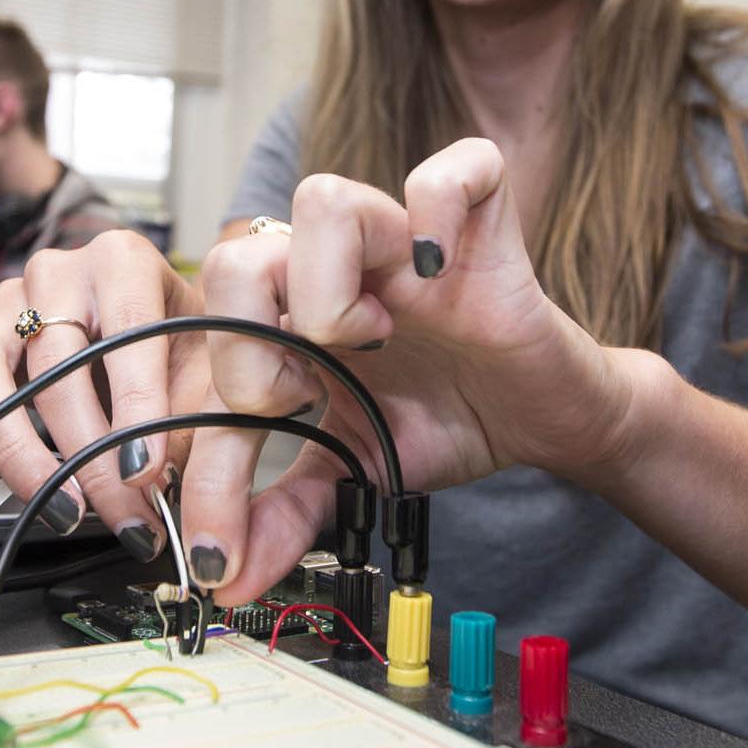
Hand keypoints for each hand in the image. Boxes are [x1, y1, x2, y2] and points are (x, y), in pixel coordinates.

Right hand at [0, 230, 211, 559]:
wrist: (156, 326)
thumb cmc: (181, 344)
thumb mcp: (208, 370)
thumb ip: (193, 420)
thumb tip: (160, 485)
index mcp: (122, 261)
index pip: (125, 336)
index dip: (135, 412)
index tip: (145, 474)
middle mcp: (57, 272)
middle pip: (53, 365)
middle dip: (85, 452)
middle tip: (116, 510)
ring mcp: (5, 301)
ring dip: (17, 448)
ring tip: (59, 505)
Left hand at [184, 139, 653, 602]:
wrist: (545, 419)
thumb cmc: (447, 421)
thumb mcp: (354, 472)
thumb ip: (285, 516)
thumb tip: (223, 578)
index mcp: (290, 318)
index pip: (210, 345)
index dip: (201, 441)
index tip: (218, 523)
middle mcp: (334, 268)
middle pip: (239, 251)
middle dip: (248, 339)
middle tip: (298, 395)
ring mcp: (402, 236)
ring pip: (321, 198)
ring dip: (329, 281)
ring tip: (371, 337)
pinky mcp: (479, 217)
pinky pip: (450, 169)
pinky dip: (438, 211)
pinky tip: (440, 273)